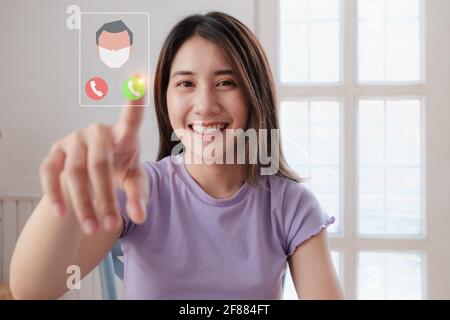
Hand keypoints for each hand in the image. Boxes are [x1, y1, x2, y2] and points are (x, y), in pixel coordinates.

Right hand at [39, 97, 147, 234]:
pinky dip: (55, 194)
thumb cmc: (120, 170)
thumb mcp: (135, 182)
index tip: (140, 79)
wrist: (94, 174)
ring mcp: (73, 140)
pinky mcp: (55, 152)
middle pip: (99, 165)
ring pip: (75, 172)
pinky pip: (50, 173)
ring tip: (94, 229)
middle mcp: (97, 132)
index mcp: (123, 135)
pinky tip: (62, 214)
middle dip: (104, 197)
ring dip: (83, 203)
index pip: (131, 118)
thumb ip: (140, 197)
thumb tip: (139, 217)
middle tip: (110, 224)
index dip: (135, 101)